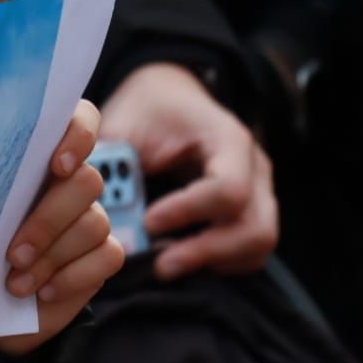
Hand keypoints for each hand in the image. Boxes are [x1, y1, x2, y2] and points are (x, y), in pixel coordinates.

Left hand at [0, 100, 123, 356]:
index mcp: (38, 158)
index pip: (79, 120)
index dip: (77, 134)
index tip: (57, 165)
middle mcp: (71, 183)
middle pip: (86, 181)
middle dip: (47, 221)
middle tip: (12, 253)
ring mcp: (91, 218)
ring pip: (94, 222)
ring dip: (51, 257)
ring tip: (16, 282)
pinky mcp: (102, 256)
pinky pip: (108, 256)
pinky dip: (73, 277)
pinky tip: (44, 291)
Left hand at [100, 61, 277, 280]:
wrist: (166, 98)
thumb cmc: (143, 112)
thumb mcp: (122, 127)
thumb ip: (114, 168)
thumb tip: (102, 215)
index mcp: (227, 138)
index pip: (228, 188)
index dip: (188, 212)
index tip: (148, 222)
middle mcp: (254, 167)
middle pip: (256, 228)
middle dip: (205, 251)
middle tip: (159, 264)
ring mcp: (260, 192)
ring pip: (257, 245)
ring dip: (212, 261)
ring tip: (164, 263)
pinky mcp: (253, 212)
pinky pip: (250, 252)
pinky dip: (218, 263)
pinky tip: (180, 257)